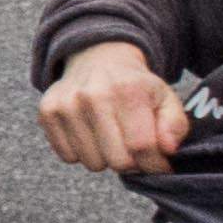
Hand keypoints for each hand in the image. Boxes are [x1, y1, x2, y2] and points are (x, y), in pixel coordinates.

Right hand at [36, 41, 187, 173]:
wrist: (98, 58)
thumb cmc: (136, 86)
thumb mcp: (165, 98)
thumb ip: (174, 125)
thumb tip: (166, 149)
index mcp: (128, 90)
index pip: (142, 147)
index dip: (155, 164)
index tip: (158, 163)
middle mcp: (93, 95)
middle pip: (117, 161)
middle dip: (131, 163)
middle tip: (134, 150)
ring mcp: (66, 104)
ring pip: (92, 163)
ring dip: (106, 158)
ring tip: (111, 139)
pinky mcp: (47, 112)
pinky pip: (68, 156)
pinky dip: (82, 152)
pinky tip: (91, 134)